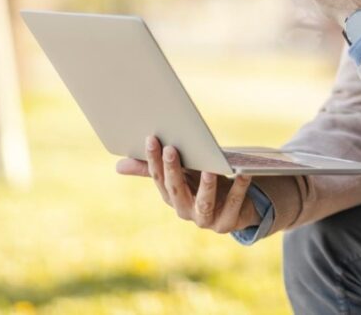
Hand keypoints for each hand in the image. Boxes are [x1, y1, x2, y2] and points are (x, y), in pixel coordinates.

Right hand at [116, 136, 260, 233]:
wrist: (237, 208)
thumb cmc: (204, 184)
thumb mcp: (183, 173)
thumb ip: (154, 169)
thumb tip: (117, 166)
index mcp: (171, 196)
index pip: (159, 178)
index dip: (153, 160)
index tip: (152, 138)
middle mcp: (185, 210)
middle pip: (176, 190)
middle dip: (172, 170)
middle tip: (171, 148)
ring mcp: (206, 219)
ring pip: (203, 203)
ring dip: (206, 186)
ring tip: (210, 168)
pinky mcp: (228, 222)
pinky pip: (234, 203)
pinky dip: (239, 188)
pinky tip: (243, 172)